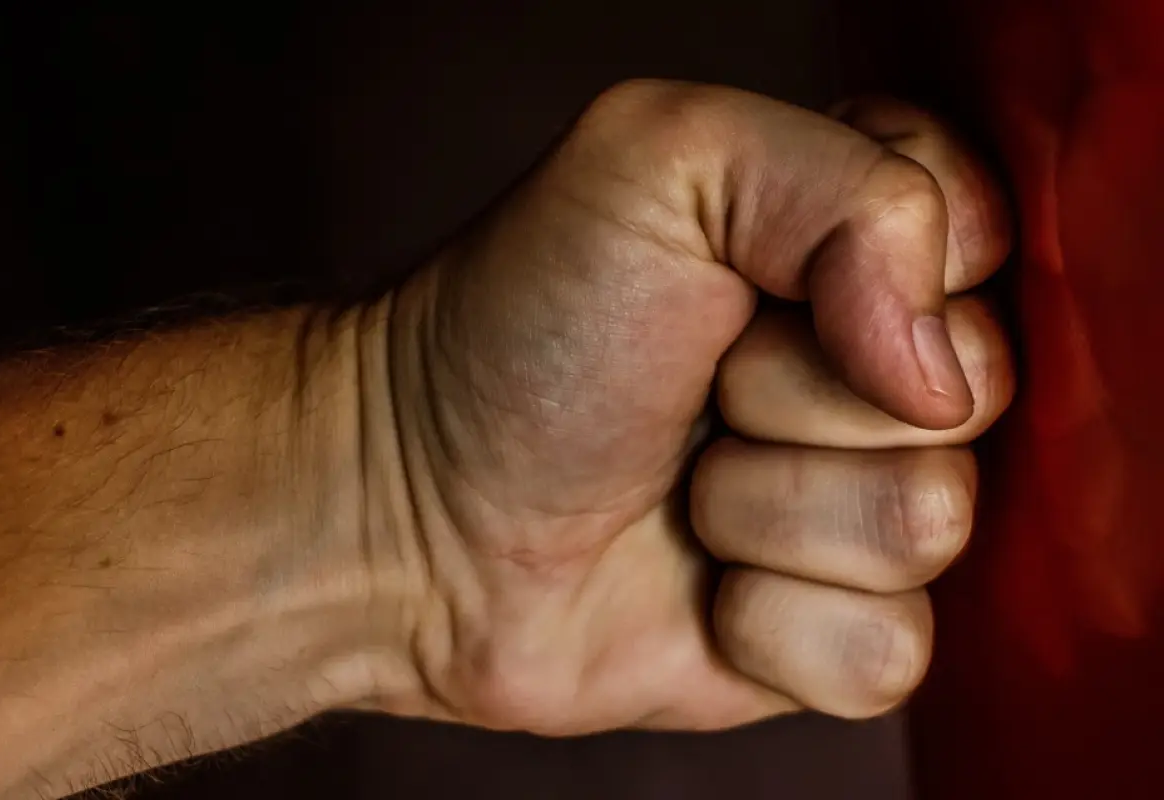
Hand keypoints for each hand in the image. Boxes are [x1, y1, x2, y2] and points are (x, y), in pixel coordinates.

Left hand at [382, 82, 1013, 732]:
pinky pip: (887, 647)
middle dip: (801, 394)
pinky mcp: (827, 628)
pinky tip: (694, 582)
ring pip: (932, 521)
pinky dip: (767, 619)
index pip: (980, 234)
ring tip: (678, 488)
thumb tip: (939, 370)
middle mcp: (866, 374)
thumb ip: (843, 184)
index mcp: (843, 244)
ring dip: (770, 507)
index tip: (757, 280)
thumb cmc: (517, 333)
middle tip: (694, 387)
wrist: (413, 515)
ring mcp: (853, 506)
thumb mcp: (657, 163)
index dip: (889, 266)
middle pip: (974, 389)